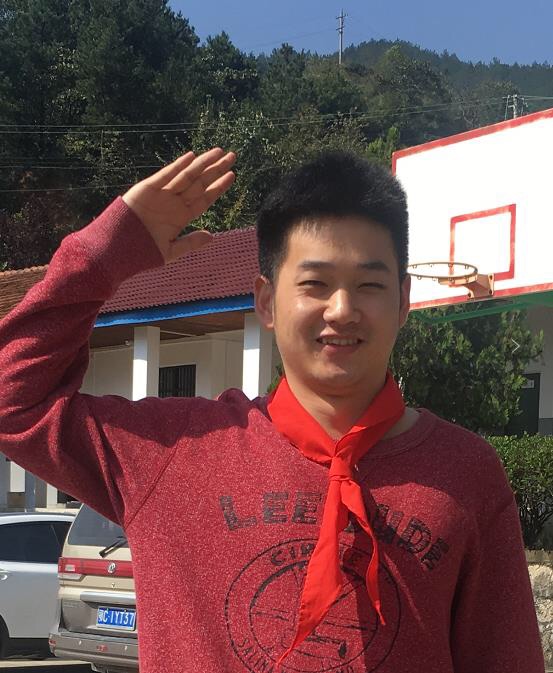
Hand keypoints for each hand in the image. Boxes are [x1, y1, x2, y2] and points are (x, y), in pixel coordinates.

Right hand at [122, 148, 235, 262]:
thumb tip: (212, 236)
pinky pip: (165, 175)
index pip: (205, 198)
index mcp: (181, 216)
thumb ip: (191, 242)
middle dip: (216, 170)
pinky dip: (177, 166)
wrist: (116, 249)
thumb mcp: (170, 251)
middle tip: (232, 156)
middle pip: (200, 183)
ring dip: (202, 163)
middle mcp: (174, 203)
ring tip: (219, 152)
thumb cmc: (142, 253)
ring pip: (187, 176)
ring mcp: (162, 195)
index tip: (232, 175)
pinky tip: (192, 157)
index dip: (219, 186)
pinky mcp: (147, 188)